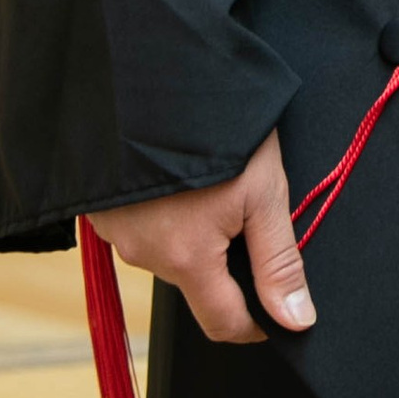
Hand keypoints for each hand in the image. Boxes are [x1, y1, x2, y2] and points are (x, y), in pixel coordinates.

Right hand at [90, 130, 311, 346]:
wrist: (144, 72)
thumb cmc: (211, 126)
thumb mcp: (262, 189)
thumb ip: (280, 261)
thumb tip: (297, 321)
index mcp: (185, 259)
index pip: (223, 323)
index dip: (257, 325)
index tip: (279, 312)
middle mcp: (144, 255)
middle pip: (199, 284)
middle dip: (229, 265)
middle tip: (251, 213)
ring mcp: (116, 232)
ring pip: (171, 254)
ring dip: (196, 236)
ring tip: (216, 183)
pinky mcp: (101, 208)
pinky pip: (144, 227)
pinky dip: (167, 214)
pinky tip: (182, 177)